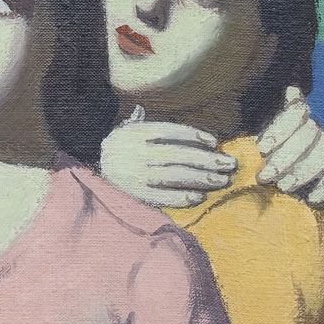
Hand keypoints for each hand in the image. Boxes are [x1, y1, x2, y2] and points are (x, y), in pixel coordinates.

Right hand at [98, 120, 237, 209]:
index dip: (194, 135)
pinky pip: (162, 197)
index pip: (171, 131)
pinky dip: (182, 198)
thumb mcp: (133, 128)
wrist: (93, 165)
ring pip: (174, 176)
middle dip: (207, 160)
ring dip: (202, 179)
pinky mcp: (136, 194)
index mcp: (138, 132)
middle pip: (178, 155)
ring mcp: (137, 174)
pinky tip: (200, 197)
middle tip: (230, 164)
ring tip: (222, 180)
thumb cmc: (125, 145)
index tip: (214, 142)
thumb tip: (191, 131)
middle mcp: (138, 152)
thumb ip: (158, 126)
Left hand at [256, 86, 323, 204]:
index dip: (279, 129)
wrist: (301, 187)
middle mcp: (316, 131)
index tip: (260, 149)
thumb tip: (281, 100)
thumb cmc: (275, 162)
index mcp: (296, 120)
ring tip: (283, 187)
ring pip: (322, 155)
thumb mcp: (265, 149)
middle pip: (307, 135)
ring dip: (301, 173)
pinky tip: (310, 199)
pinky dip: (323, 188)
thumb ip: (265, 135)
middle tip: (264, 177)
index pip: (295, 112)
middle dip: (283, 158)